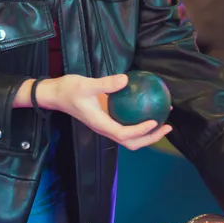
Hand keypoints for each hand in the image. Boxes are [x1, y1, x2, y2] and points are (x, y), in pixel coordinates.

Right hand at [35, 74, 171, 150]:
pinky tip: (150, 107)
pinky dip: (140, 122)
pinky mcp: (108, 119)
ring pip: (130, 137)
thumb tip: (125, 80)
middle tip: (168, 126)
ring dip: (149, 132)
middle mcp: (105, 128)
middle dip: (151, 138)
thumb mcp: (86, 84)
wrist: (56, 95)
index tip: (154, 121)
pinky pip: (127, 125)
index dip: (140, 131)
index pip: (123, 133)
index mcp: (100, 124)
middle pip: (131, 142)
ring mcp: (106, 125)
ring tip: (165, 119)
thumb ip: (105, 83)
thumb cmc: (69, 90)